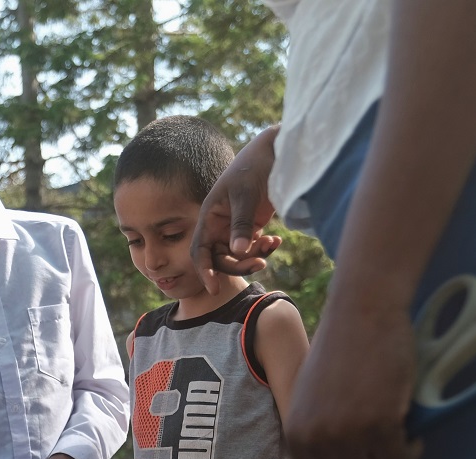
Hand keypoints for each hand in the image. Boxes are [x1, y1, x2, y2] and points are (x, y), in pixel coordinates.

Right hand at [191, 125, 282, 293]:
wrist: (273, 153)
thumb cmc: (253, 168)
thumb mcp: (245, 195)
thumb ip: (241, 224)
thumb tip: (238, 252)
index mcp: (208, 217)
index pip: (199, 250)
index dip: (204, 270)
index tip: (214, 289)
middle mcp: (218, 225)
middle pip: (220, 258)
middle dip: (238, 264)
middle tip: (260, 264)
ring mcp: (235, 227)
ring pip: (238, 256)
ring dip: (254, 256)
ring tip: (272, 243)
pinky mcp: (251, 226)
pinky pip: (253, 247)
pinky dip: (264, 248)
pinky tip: (276, 240)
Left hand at [278, 290, 423, 458]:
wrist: (362, 312)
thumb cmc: (339, 356)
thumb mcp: (310, 403)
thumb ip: (301, 447)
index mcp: (295, 438)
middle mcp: (315, 442)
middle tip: (386, 452)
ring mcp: (345, 435)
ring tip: (399, 439)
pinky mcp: (378, 424)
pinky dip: (412, 452)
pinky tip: (410, 430)